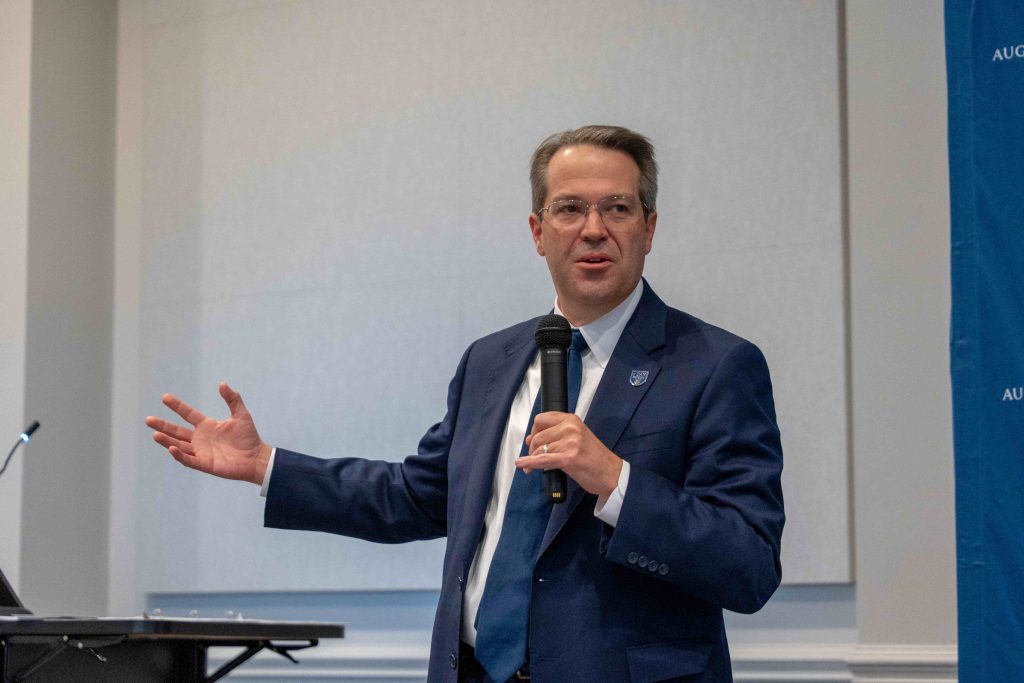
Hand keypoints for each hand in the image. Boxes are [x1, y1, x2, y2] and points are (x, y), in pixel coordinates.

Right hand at [145, 382, 271, 484]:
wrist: (256, 458)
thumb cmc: (249, 437)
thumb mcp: (241, 415)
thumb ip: (232, 399)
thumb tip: (222, 383)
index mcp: (207, 426)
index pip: (188, 414)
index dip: (177, 406)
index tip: (165, 397)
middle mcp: (200, 438)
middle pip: (177, 431)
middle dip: (163, 425)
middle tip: (148, 419)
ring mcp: (201, 452)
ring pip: (178, 445)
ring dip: (166, 440)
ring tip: (154, 433)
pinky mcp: (204, 464)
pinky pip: (188, 459)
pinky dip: (179, 454)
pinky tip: (172, 448)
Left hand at [519, 412, 621, 497]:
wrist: (612, 474)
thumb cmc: (595, 458)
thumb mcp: (576, 439)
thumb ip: (555, 435)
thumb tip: (530, 439)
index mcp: (572, 420)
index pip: (541, 419)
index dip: (534, 431)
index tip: (533, 441)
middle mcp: (571, 428)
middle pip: (538, 436)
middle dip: (532, 449)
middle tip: (534, 458)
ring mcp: (571, 442)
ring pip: (539, 449)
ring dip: (532, 460)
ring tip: (531, 467)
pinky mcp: (569, 458)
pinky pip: (542, 460)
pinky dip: (529, 463)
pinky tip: (522, 465)